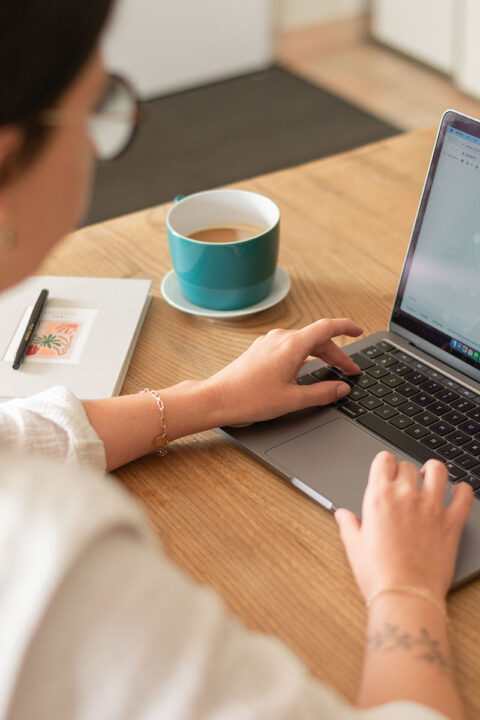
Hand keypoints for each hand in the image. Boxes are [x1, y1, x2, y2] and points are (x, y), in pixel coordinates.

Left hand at [205, 317, 362, 426]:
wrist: (217, 399)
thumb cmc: (250, 399)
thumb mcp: (293, 399)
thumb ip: (322, 393)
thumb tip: (341, 388)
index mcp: (292, 345)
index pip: (328, 327)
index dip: (347, 327)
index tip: (359, 330)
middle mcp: (280, 338)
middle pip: (317, 338)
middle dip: (337, 354)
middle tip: (350, 371)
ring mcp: (268, 342)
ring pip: (303, 343)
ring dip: (320, 355)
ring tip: (332, 371)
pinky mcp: (260, 350)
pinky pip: (289, 347)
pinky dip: (304, 355)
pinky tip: (306, 369)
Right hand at [335, 452, 473, 600]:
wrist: (406, 597)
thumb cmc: (379, 575)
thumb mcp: (354, 547)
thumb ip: (349, 525)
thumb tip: (343, 515)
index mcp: (378, 497)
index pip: (384, 460)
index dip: (384, 463)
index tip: (385, 471)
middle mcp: (405, 496)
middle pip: (408, 465)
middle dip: (405, 472)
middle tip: (404, 483)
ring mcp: (431, 507)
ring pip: (438, 470)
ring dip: (433, 471)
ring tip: (430, 478)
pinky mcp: (451, 522)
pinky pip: (464, 495)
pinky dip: (462, 490)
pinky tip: (457, 492)